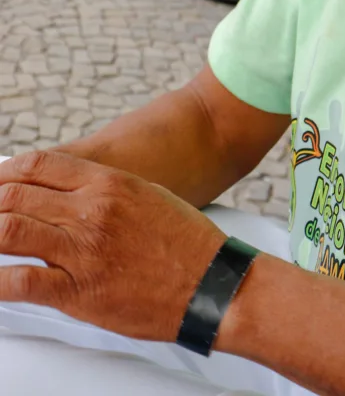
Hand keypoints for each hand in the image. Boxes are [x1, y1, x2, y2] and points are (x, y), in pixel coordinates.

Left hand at [0, 151, 224, 341]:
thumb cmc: (185, 241)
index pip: (38, 165)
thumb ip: (104, 191)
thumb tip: (69, 193)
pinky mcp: (81, 291)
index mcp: (108, 183)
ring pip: (9, 231)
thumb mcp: (146, 195)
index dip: (6, 173)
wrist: (212, 281)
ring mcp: (84, 250)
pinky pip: (22, 283)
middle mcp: (91, 210)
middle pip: (16, 195)